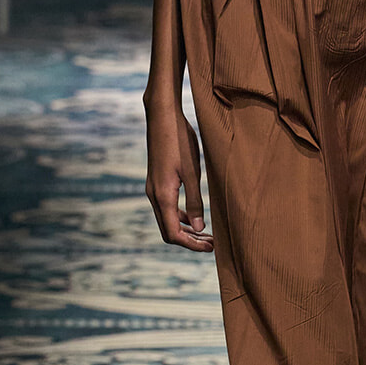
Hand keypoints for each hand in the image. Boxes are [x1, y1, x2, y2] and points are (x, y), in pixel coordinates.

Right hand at [144, 92, 213, 250]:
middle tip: (212, 244)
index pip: (173, 234)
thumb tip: (199, 229)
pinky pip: (166, 207)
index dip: (192, 245)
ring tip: (206, 233)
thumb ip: (195, 201)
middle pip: (168, 230)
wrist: (162, 117)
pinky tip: (194, 215)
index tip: (211, 247)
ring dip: (185, 229)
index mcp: (163, 196)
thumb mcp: (192, 172)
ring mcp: (153, 188)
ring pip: (166, 220)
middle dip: (190, 241)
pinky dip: (180, 216)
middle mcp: (154, 195)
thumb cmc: (180, 141)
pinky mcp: (156, 181)